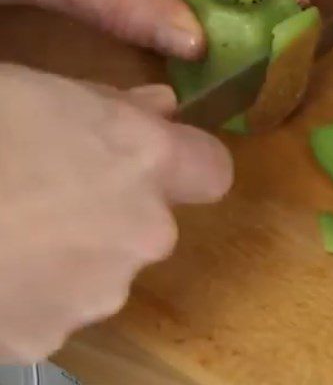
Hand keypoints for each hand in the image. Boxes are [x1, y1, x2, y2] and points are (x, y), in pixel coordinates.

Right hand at [0, 64, 232, 363]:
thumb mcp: (45, 90)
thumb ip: (116, 105)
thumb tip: (161, 107)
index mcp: (147, 161)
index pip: (213, 171)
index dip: (186, 165)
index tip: (154, 159)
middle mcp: (142, 233)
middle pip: (153, 225)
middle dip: (118, 210)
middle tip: (53, 191)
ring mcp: (97, 293)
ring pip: (106, 268)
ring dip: (76, 253)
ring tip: (12, 229)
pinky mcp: (48, 342)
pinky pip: (58, 309)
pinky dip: (34, 293)